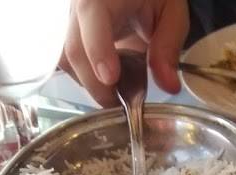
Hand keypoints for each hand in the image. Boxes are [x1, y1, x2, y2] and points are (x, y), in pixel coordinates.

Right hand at [60, 0, 188, 105]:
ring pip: (65, 59)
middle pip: (74, 49)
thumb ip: (168, 47)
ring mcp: (69, 21)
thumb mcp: (171, 13)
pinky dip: (85, 77)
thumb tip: (168, 85)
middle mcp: (78, 5)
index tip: (110, 78)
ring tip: (115, 93)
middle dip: (95, 84)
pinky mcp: (69, 34)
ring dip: (88, 83)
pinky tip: (105, 82)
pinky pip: (66, 61)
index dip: (98, 52)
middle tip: (120, 104)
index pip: (92, 19)